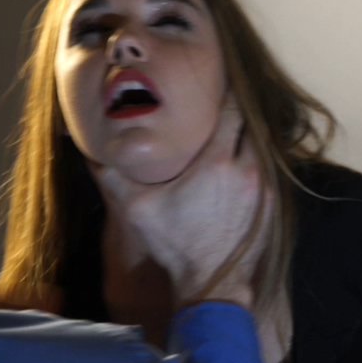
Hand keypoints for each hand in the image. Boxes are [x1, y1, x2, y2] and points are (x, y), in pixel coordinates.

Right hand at [90, 95, 272, 307]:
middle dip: (238, 109)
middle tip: (222, 99)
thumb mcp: (136, 209)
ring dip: (249, 134)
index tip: (217, 79)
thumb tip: (87, 150)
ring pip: (264, 144)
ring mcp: (266, 186)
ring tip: (232, 125)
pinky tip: (243, 156)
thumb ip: (112, 175)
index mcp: (217, 163)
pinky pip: (269, 167)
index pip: (231, 111)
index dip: (226, 92)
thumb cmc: (175, 244)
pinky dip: (258, 157)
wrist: (213, 283)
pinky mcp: (274, 201)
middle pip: (251, 123)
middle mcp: (248, 169)